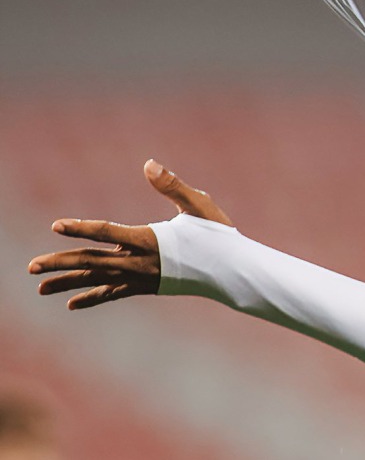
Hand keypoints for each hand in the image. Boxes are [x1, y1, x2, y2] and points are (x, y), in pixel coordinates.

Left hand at [28, 161, 232, 309]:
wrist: (230, 271)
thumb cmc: (218, 234)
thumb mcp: (199, 204)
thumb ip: (172, 185)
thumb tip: (148, 164)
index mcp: (150, 240)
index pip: (108, 232)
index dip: (81, 228)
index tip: (56, 226)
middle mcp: (140, 262)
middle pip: (93, 262)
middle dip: (61, 264)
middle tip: (31, 267)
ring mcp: (141, 277)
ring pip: (98, 280)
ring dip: (68, 282)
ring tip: (40, 287)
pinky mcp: (146, 286)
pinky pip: (113, 294)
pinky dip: (91, 298)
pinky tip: (72, 304)